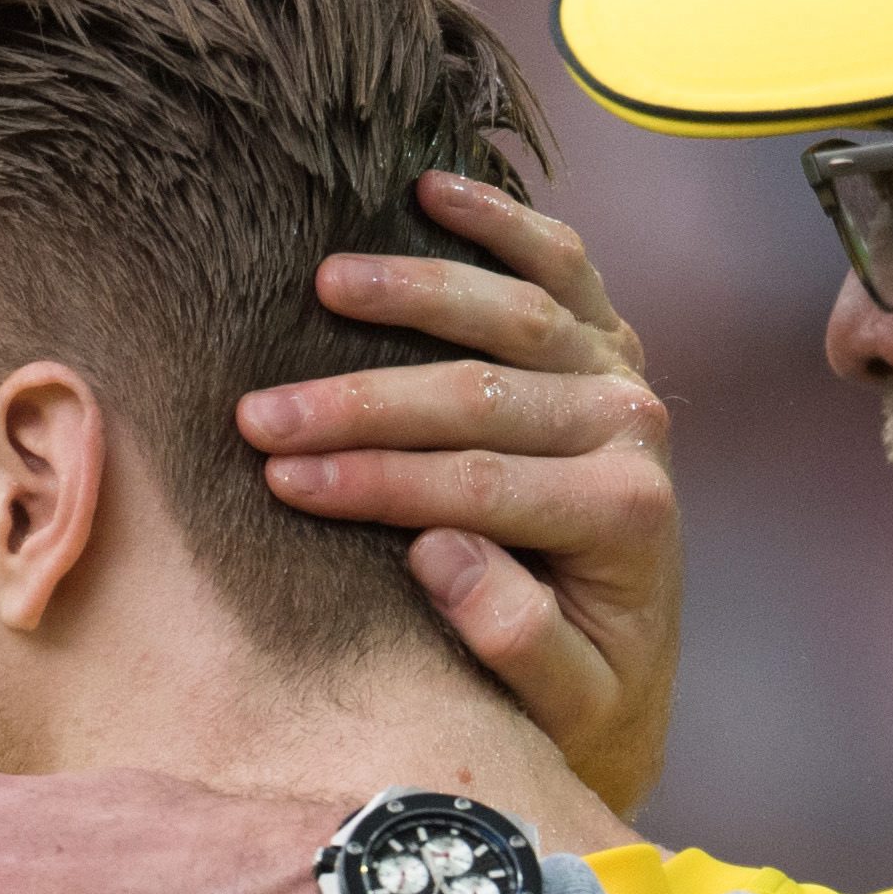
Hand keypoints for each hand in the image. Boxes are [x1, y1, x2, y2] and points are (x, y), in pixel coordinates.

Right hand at [270, 171, 677, 811]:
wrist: (630, 668)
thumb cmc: (580, 694)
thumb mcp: (565, 706)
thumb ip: (520, 641)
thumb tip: (443, 552)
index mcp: (627, 518)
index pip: (481, 485)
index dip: (377, 482)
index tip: (281, 483)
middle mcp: (635, 433)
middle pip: (482, 395)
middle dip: (361, 403)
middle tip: (257, 413)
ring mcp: (623, 375)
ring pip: (515, 311)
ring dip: (413, 290)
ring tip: (320, 282)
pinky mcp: (610, 343)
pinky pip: (562, 262)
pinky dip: (501, 218)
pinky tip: (431, 187)